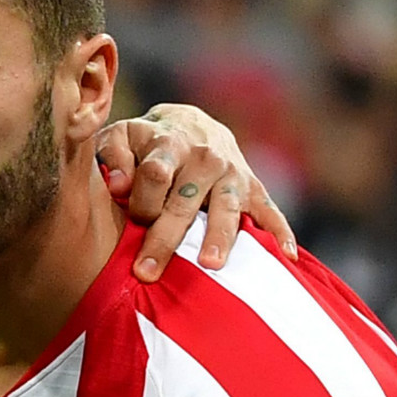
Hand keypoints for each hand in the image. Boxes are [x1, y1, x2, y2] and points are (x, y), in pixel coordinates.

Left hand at [95, 103, 296, 281]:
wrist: (191, 124)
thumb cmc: (145, 142)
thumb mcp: (122, 136)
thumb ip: (112, 156)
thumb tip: (116, 185)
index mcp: (169, 144)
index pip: (155, 174)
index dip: (142, 199)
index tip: (133, 222)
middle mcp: (204, 158)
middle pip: (184, 201)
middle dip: (164, 238)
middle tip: (146, 272)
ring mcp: (232, 175)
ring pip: (226, 209)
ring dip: (218, 237)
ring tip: (209, 264)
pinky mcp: (253, 189)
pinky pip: (270, 212)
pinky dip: (280, 233)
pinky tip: (285, 257)